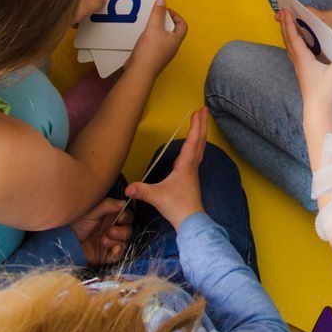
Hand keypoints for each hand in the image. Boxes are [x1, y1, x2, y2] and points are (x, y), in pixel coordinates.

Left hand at [70, 195, 130, 264]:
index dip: (126, 217)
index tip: (120, 218)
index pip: (127, 216)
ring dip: (118, 240)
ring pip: (125, 242)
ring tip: (103, 240)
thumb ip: (108, 205)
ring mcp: (111, 243)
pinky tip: (113, 249)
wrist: (65, 240)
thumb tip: (124, 202)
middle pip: (129, 230)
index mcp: (111, 217)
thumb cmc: (76, 223)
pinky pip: (119, 255)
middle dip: (123, 231)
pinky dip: (119, 252)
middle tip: (110, 231)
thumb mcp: (91, 210)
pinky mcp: (107, 255)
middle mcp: (113, 229)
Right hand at [124, 107, 207, 227]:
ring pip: (200, 147)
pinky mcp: (192, 177)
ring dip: (201, 133)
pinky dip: (198, 144)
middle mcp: (192, 166)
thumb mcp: (156, 197)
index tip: (198, 112)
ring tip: (201, 122)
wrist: (191, 221)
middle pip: (199, 141)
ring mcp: (194, 171)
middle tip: (204, 109)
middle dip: (201, 124)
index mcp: (185, 166)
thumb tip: (127, 188)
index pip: (191, 142)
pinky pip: (197, 155)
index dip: (194, 126)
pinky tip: (195, 145)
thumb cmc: (176, 207)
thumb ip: (142, 191)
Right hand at [129, 0, 186, 68]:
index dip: (176, 15)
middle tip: (155, 15)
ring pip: (162, 37)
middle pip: (172, 30)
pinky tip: (140, 35)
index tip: (165, 10)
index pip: (182, 25)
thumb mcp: (154, 28)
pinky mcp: (153, 57)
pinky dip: (149, 37)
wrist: (139, 71)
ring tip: (147, 23)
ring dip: (156, 29)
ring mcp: (162, 53)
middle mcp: (171, 47)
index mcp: (176, 40)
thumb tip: (162, 0)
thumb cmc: (150, 51)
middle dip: (164, 21)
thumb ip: (158, 13)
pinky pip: (154, 43)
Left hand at [280, 7, 331, 107]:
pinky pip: (293, 51)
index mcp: (303, 59)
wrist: (316, 108)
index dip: (289, 24)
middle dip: (284, 24)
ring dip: (286, 32)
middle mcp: (298, 61)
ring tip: (285, 21)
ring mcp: (298, 65)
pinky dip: (291, 41)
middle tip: (281, 11)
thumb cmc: (323, 92)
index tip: (285, 12)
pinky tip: (295, 40)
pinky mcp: (302, 69)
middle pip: (288, 39)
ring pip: (289, 45)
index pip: (294, 38)